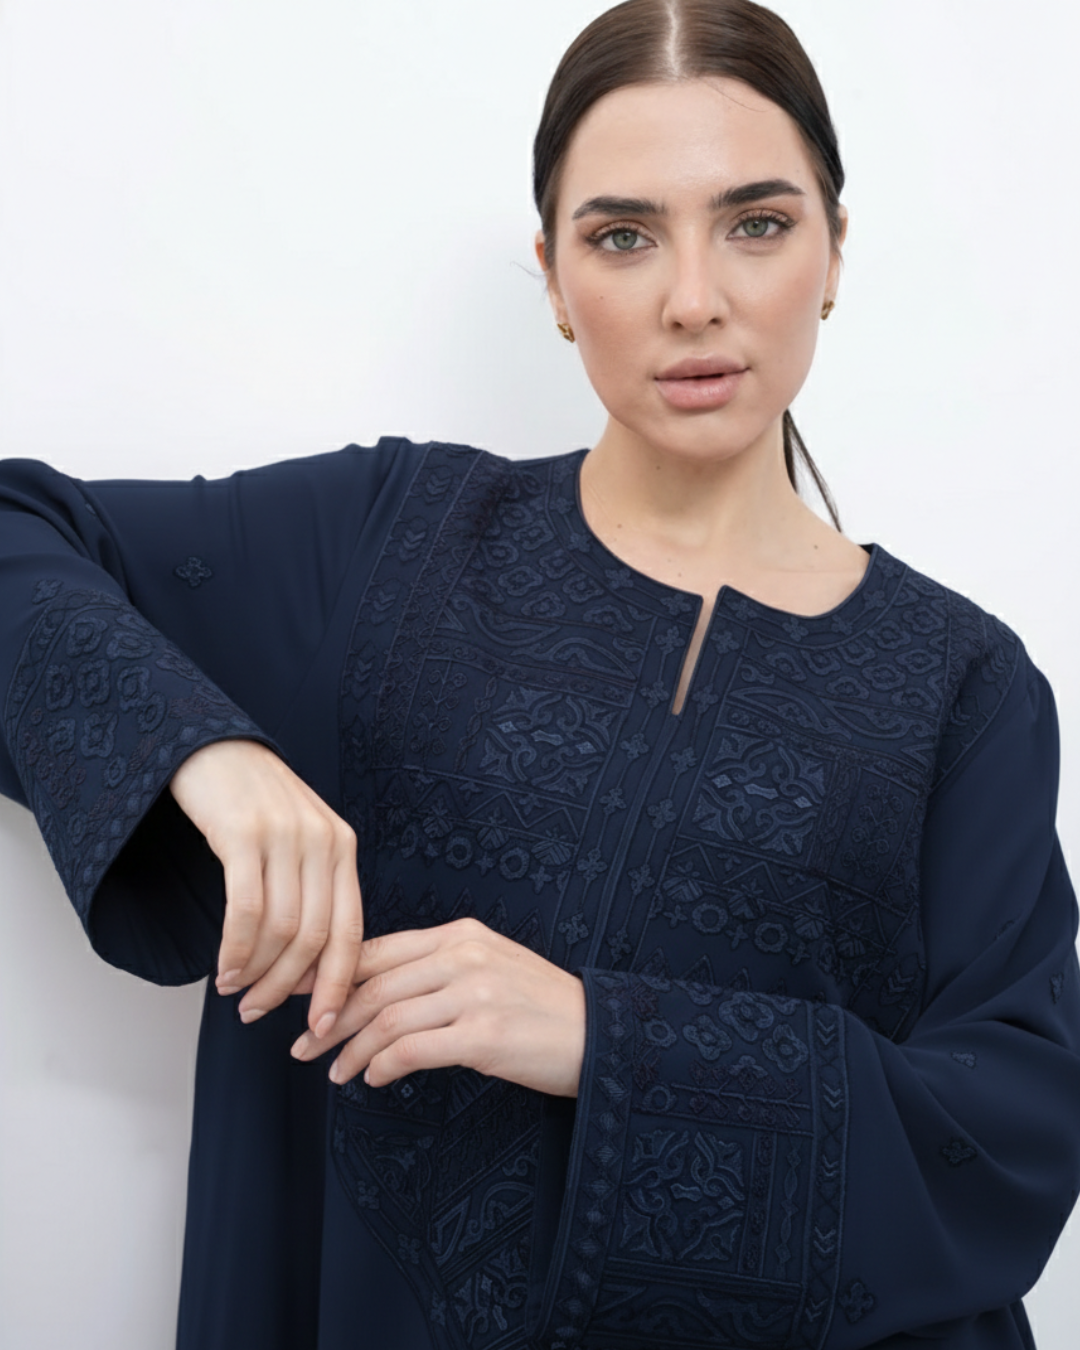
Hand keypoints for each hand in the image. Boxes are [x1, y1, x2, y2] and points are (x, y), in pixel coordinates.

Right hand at [168, 739, 362, 1039]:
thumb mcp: (297, 838)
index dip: (337, 984)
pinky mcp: (243, 833)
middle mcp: (322, 842)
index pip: (351, 930)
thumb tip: (305, 964)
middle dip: (288, 987)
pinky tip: (224, 969)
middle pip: (316, 938)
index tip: (323, 1025)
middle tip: (258, 1014)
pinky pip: (245, 909)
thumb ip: (309, 888)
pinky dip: (236, 949)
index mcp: (342, 847)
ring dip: (257, 973)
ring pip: (281, 929)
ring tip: (235, 993)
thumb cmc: (253, 802)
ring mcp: (285, 836)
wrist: (212, 746)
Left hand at [289, 917, 585, 1097]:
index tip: (300, 998)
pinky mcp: (484, 1033)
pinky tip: (374, 1079)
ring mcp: (475, 992)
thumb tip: (375, 994)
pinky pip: (411, 1049)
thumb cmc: (541, 1009)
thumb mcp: (490, 969)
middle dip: (328, 1017)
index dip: (331, 974)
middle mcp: (464, 955)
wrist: (601, 1033)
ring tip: (336, 1072)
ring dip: (350, 1050)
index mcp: (461, 934)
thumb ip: (438, 971)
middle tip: (303, 1044)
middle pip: (373, 984)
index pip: (378, 949)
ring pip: (385, 1018)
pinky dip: (382, 1066)